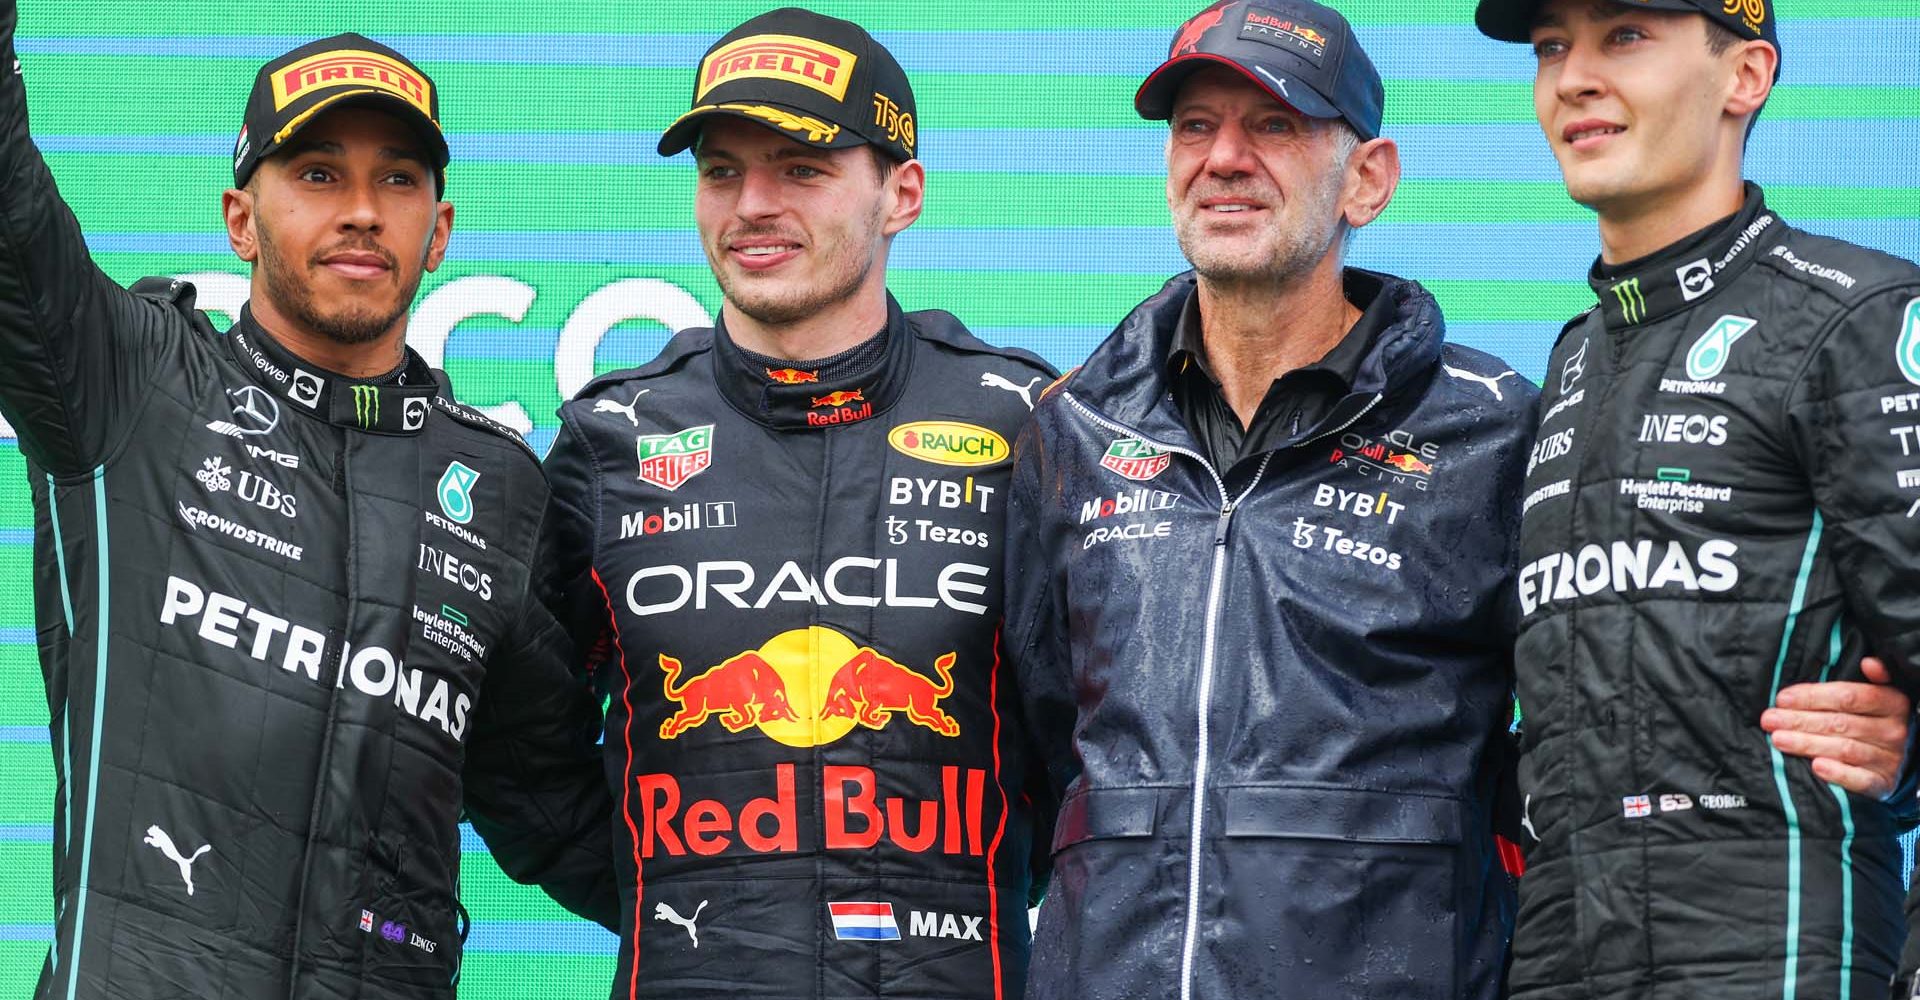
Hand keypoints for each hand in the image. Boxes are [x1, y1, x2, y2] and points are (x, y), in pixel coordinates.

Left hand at [1761, 658, 1910, 798]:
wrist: (1898, 761)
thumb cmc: (1871, 720)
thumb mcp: (1873, 697)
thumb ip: (1866, 680)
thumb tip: (1869, 663)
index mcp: (1892, 702)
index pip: (1849, 697)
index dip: (1813, 696)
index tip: (1782, 698)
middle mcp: (1893, 730)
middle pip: (1841, 723)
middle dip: (1800, 720)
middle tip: (1769, 719)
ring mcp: (1890, 758)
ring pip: (1844, 749)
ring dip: (1808, 744)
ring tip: (1778, 739)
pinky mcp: (1884, 783)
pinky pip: (1861, 780)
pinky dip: (1838, 773)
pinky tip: (1816, 767)